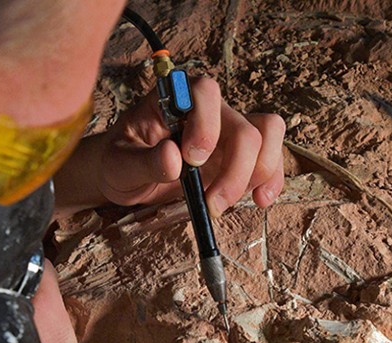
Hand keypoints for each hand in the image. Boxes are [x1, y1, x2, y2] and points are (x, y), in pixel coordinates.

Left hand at [55, 76, 285, 215]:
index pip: (206, 91)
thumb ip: (144, 161)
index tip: (192, 159)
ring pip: (268, 135)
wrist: (127, 177)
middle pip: (244, 127)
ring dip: (257, 174)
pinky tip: (259, 201)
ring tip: (228, 202)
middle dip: (235, 170)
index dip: (206, 125)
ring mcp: (229, 131)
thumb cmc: (120, 161)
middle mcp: (210, 109)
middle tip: (211, 203)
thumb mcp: (120, 164)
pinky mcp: (241, 156)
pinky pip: (271, 158)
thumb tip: (174, 158)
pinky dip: (271, 180)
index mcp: (175, 98)